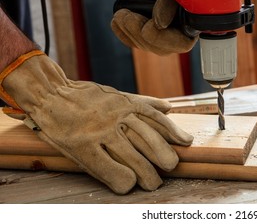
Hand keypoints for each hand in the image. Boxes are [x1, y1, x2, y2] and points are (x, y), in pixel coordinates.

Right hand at [0, 51, 193, 193]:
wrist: (50, 93)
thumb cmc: (86, 97)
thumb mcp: (116, 94)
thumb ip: (143, 102)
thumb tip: (169, 107)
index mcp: (125, 104)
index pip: (156, 119)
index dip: (173, 132)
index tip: (186, 142)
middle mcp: (116, 117)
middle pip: (148, 140)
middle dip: (164, 156)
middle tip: (171, 167)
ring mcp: (99, 131)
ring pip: (131, 156)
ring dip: (146, 173)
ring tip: (153, 183)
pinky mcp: (82, 146)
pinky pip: (106, 166)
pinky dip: (121, 178)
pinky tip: (128, 184)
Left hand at [102, 0, 197, 54]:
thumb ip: (167, 1)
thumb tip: (160, 24)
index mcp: (189, 22)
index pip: (183, 43)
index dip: (165, 38)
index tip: (151, 24)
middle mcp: (178, 35)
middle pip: (162, 49)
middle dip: (141, 33)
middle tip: (125, 15)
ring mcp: (162, 42)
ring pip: (145, 47)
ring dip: (128, 29)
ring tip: (121, 12)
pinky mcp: (145, 43)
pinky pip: (132, 44)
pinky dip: (121, 32)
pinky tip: (119, 20)